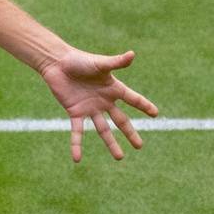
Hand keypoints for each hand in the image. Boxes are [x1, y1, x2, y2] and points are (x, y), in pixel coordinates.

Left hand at [39, 49, 159, 161]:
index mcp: (113, 88)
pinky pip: (77, 132)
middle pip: (120, 120)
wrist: (57, 63)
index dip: (144, 106)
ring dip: (111, 144)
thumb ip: (116, 62)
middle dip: (130, 133)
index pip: (133, 99)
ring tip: (120, 157)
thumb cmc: (80, 60)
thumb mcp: (100, 63)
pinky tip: (77, 159)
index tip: (155, 114)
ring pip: (103, 130)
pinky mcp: (75, 112)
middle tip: (139, 146)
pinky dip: (76, 145)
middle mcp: (104, 101)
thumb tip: (132, 54)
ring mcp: (90, 108)